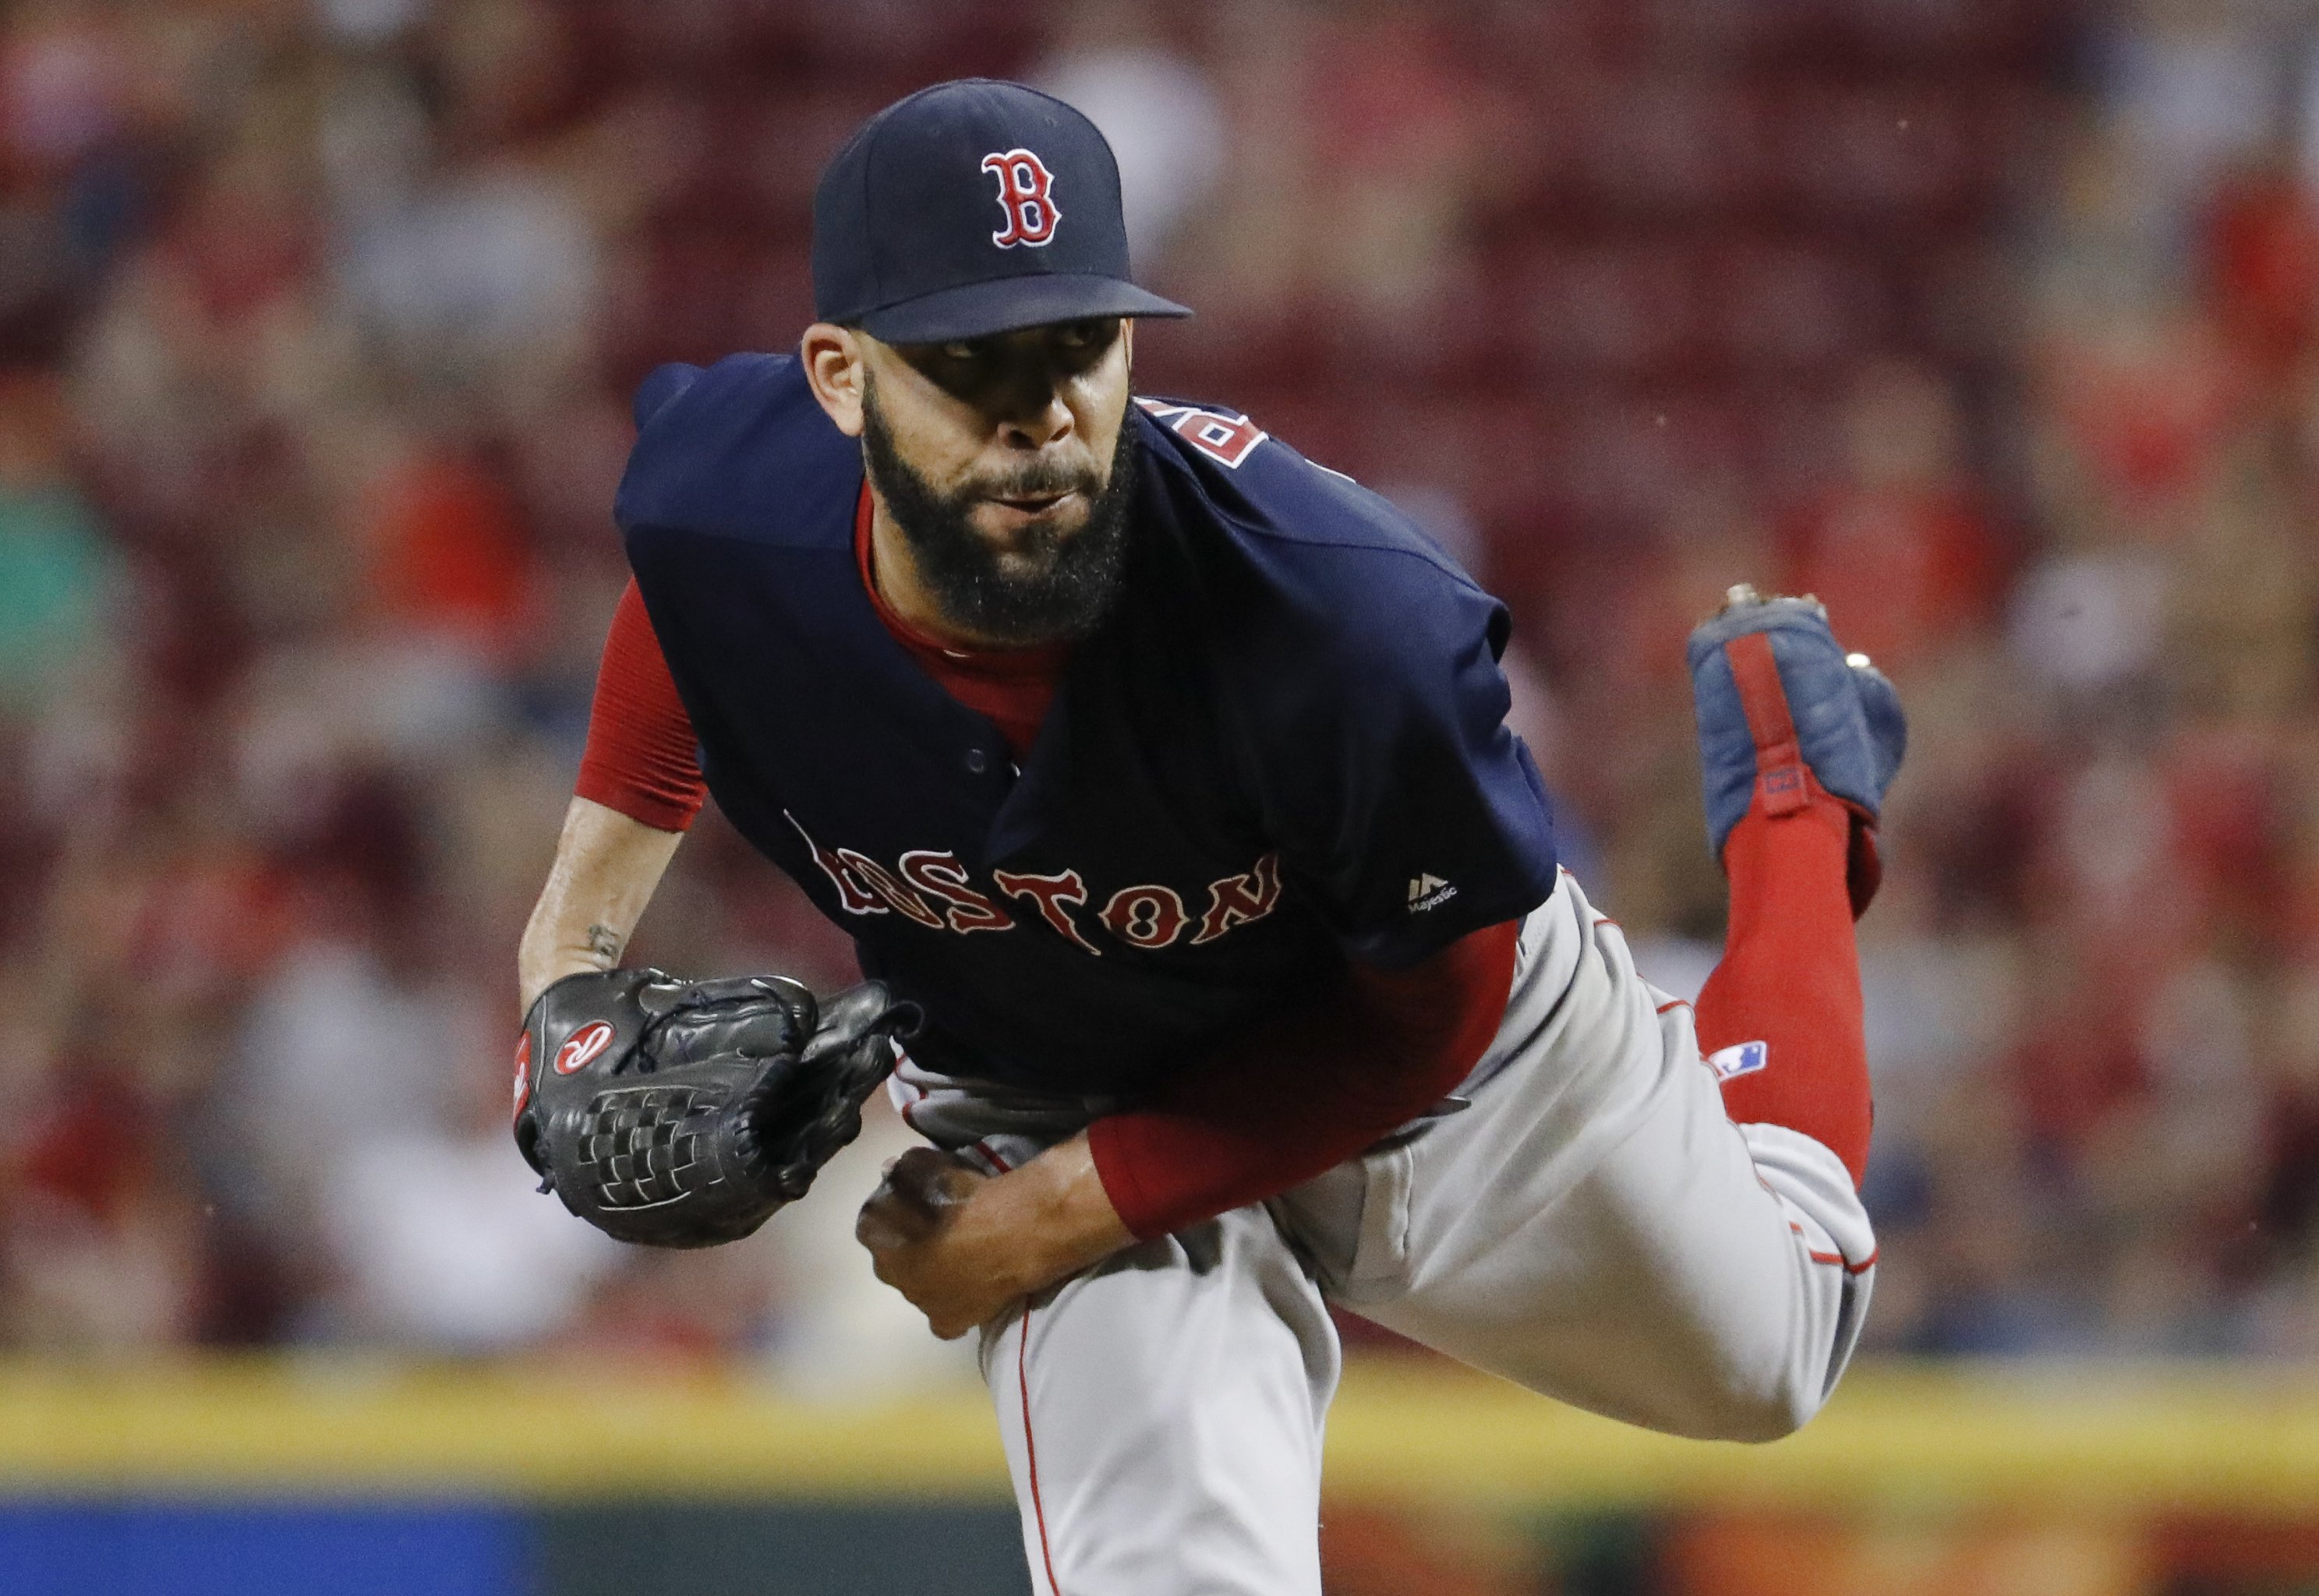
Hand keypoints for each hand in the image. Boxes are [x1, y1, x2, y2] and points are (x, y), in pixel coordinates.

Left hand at [856, 1135, 1135, 1339]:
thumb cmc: (963, 1193)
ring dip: (933, 1275)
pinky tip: (971, 1290)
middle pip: (893, 1258)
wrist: (1008, 1231)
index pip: (873, 1222)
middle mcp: (885, 1270)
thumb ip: (900, 1171)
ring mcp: (915, 1301)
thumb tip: (889, 1173)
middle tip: (943, 1233)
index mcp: (873, 1231)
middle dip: (910, 1248)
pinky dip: (953, 1306)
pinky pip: (943, 1317)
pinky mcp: (944, 1322)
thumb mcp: (924, 1163)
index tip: (921, 1207)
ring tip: (965, 1259)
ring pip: (918, 1287)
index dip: (898, 1214)